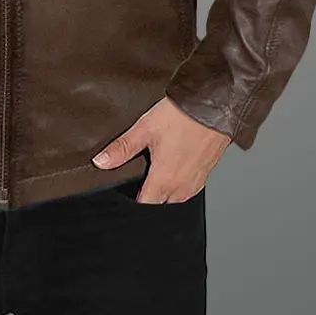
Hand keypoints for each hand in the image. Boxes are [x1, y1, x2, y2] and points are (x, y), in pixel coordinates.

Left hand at [91, 96, 231, 202]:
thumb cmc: (183, 116)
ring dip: (162, 192)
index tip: (123, 193)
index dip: (130, 203)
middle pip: (158, 205)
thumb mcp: (145, 128)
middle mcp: (181, 188)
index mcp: (164, 180)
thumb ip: (122, 148)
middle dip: (146, 197)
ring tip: (154, 172)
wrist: (215, 107)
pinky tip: (171, 167)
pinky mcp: (204, 176)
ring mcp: (195, 184)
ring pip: (173, 199)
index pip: (143, 207)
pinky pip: (186, 191)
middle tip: (137, 178)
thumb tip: (100, 162)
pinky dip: (176, 185)